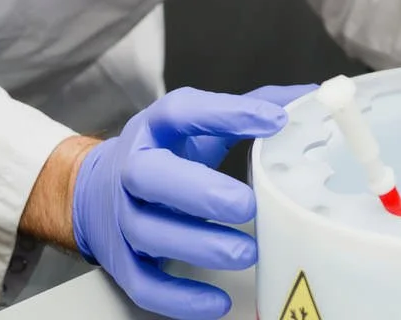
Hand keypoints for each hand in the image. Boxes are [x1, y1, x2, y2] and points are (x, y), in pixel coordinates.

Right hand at [71, 84, 311, 318]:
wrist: (95, 190)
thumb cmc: (163, 154)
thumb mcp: (196, 124)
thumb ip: (246, 111)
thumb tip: (305, 100)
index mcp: (155, 129)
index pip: (183, 112)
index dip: (227, 113)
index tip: (274, 120)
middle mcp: (133, 169)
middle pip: (152, 177)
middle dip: (200, 192)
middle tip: (247, 204)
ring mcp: (123, 217)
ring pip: (151, 234)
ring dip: (199, 245)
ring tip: (246, 252)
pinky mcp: (123, 260)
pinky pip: (147, 285)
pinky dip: (181, 298)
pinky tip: (218, 301)